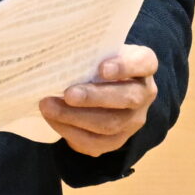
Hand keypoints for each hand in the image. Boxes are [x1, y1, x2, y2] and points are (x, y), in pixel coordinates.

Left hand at [41, 45, 158, 156]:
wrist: (104, 87)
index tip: (102, 68)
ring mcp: (133, 119)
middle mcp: (144, 93)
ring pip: (110, 124)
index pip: (143, 63)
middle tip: (68, 94)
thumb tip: (56, 56)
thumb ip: (87, 52)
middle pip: (127, 98)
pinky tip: (53, 120)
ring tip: (49, 107)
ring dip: (76, 117)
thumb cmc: (98, 61)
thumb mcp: (99, 51)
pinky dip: (71, 131)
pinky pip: (96, 143)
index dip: (125, 66)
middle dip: (94, 97)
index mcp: (144, 64)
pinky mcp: (118, 140)